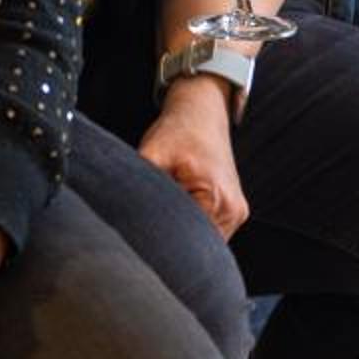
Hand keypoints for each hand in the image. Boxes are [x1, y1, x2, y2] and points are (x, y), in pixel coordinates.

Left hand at [139, 84, 247, 237]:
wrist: (203, 112)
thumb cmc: (178, 131)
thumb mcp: (152, 154)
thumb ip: (139, 186)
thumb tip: (121, 214)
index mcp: (215, 197)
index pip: (185, 242)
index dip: (160, 241)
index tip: (141, 235)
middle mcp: (233, 210)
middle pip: (197, 246)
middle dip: (172, 241)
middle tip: (148, 227)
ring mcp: (237, 212)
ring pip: (205, 242)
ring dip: (184, 235)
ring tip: (165, 213)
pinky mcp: (234, 211)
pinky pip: (212, 232)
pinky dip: (194, 227)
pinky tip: (179, 212)